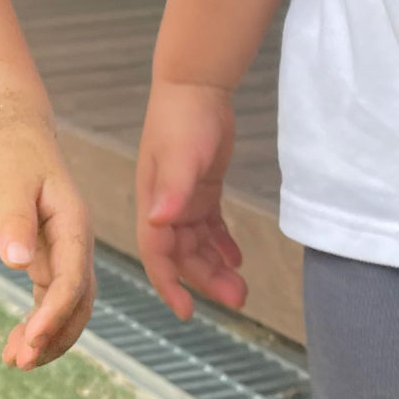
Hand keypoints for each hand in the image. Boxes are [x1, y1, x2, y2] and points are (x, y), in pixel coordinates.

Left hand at [0, 119, 94, 367]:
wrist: (16, 136)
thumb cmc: (14, 155)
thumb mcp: (11, 183)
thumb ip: (14, 221)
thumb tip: (15, 262)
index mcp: (75, 225)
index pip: (71, 280)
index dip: (53, 314)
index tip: (28, 341)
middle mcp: (78, 244)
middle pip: (78, 302)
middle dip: (54, 336)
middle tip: (20, 362)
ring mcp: (67, 253)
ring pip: (68, 307)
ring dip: (46, 337)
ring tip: (13, 361)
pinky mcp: (50, 259)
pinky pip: (51, 300)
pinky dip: (37, 324)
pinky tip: (16, 343)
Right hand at [137, 80, 245, 319]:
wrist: (196, 86)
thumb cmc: (184, 118)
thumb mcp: (182, 155)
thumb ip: (173, 189)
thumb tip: (161, 221)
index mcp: (154, 203)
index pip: (156, 254)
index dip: (168, 284)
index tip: (186, 312)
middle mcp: (166, 206)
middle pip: (182, 255)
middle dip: (206, 280)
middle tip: (239, 298)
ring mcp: (183, 198)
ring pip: (197, 245)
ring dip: (216, 267)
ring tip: (243, 288)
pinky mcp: (202, 188)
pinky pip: (210, 226)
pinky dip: (222, 244)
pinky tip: (238, 258)